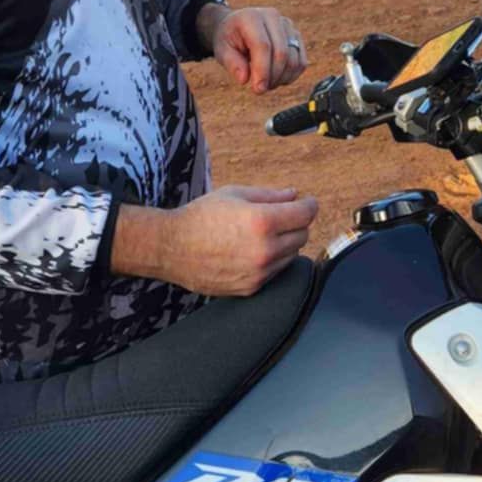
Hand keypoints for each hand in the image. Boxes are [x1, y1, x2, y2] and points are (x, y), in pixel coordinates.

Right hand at [112, 185, 319, 296]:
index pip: (305, 214)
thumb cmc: (201, 216)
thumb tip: (294, 195)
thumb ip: (269, 195)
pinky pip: (276, 272)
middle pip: (302, 235)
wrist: (172, 248)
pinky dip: (272, 260)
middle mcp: (265, 250)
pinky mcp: (252, 287)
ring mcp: (260, 272)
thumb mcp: (234, 194)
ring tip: (262, 234)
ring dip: (285, 243)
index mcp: (262, 221)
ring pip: (292, 255)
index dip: (309, 204)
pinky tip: (252, 251)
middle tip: (281, 216)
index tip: (307, 202)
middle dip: (296, 223)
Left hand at [204, 4, 308, 94]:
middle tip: (259, 89)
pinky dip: (291, 76)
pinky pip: (301, 62)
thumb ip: (231, 63)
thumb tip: (244, 79)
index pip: (263, 46)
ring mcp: (287, 26)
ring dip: (281, 79)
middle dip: (272, 77)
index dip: (262, 70)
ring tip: (266, 83)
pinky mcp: (296, 36)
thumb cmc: (229, 39)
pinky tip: (277, 79)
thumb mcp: (222, 50)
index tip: (258, 89)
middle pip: (281, 53)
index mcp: (252, 17)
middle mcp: (273, 17)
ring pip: (294, 60)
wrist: (237, 26)